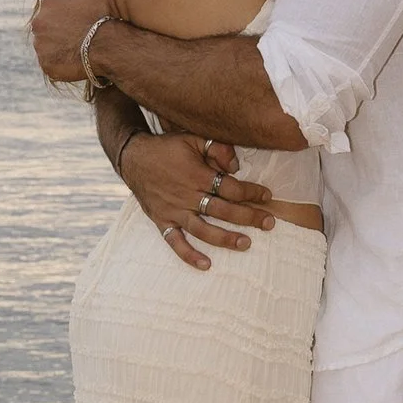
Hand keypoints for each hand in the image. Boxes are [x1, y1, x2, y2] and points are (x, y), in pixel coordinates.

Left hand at [31, 0, 111, 83]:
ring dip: (57, 47)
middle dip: (58, 31)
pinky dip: (59, 64)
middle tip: (77, 36)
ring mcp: (39, 46)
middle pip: (45, 27)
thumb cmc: (104, 17)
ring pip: (46, 46)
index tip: (77, 20)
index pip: (51, 8)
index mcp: (47, 3)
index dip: (64, 14)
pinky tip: (74, 62)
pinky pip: (49, 64)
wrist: (108, 48)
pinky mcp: (45, 64)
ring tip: (77, 50)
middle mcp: (38, 23)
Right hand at [117, 132, 275, 268]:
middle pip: (223, 210)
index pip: (230, 187)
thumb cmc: (167, 147)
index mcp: (197, 174)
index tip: (267, 196)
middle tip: (269, 223)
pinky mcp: (162, 221)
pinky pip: (175, 242)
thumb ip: (216, 148)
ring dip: (225, 238)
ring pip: (203, 229)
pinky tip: (205, 265)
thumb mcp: (192, 137)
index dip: (251, 192)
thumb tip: (236, 166)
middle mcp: (187, 195)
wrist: (133, 157)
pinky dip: (188, 255)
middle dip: (249, 217)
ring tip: (246, 244)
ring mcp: (174, 211)